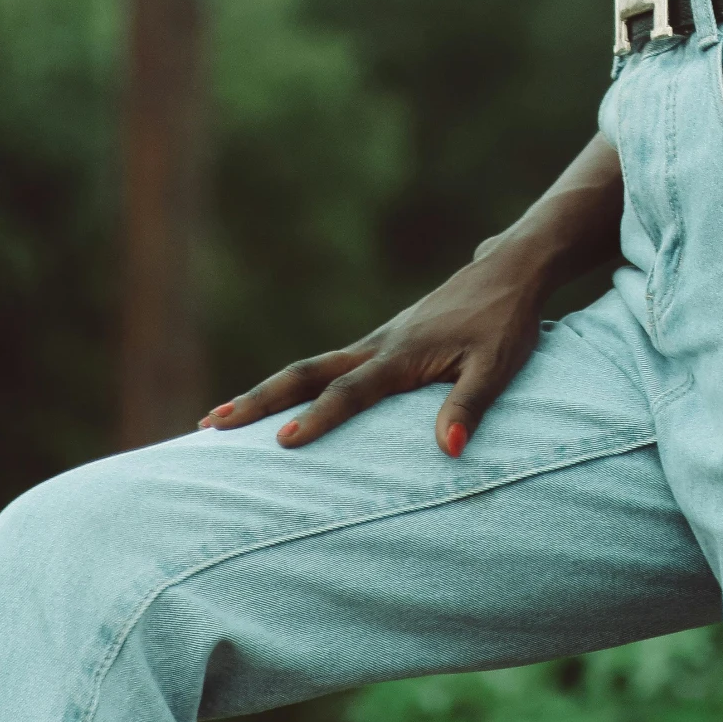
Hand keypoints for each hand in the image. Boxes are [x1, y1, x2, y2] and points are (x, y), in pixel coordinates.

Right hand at [198, 236, 547, 456]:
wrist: (511, 269)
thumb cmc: (506, 321)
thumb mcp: (498, 366)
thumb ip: (470, 406)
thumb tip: (448, 451)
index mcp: (401, 354)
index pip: (350, 392)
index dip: (318, 419)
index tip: (281, 443)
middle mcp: (380, 344)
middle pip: (307, 373)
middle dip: (260, 400)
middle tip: (211, 425)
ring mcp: (379, 340)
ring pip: (312, 367)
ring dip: (269, 392)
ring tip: (222, 419)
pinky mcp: (386, 340)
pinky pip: (331, 365)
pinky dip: (298, 383)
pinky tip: (282, 403)